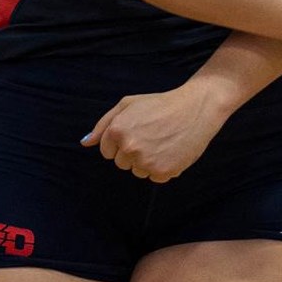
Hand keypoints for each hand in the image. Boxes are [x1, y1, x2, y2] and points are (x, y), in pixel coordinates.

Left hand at [81, 82, 232, 182]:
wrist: (196, 108)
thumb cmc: (161, 104)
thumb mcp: (128, 104)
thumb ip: (103, 124)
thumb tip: (85, 143)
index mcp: (117, 130)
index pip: (107, 152)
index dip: (121, 142)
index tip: (138, 131)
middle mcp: (129, 147)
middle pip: (121, 164)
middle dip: (133, 152)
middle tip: (152, 135)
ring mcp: (145, 161)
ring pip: (138, 172)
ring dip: (148, 161)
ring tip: (163, 142)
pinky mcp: (162, 172)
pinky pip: (155, 177)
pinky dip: (163, 167)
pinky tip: (172, 150)